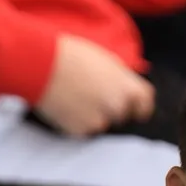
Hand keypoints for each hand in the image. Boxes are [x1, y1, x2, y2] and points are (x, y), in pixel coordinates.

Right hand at [35, 35, 154, 136]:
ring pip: (102, 123)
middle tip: (92, 95)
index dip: (139, 105)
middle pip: (123, 115)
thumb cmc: (71, 55)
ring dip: (93, 115)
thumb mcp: (107, 60)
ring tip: (75, 96)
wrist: (40, 64)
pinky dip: (76, 121)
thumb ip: (121, 78)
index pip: (145, 104)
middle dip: (112, 108)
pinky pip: (83, 129)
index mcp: (129, 88)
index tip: (134, 108)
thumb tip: (127, 89)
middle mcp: (118, 107)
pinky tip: (64, 104)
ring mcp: (100, 121)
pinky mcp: (81, 131)